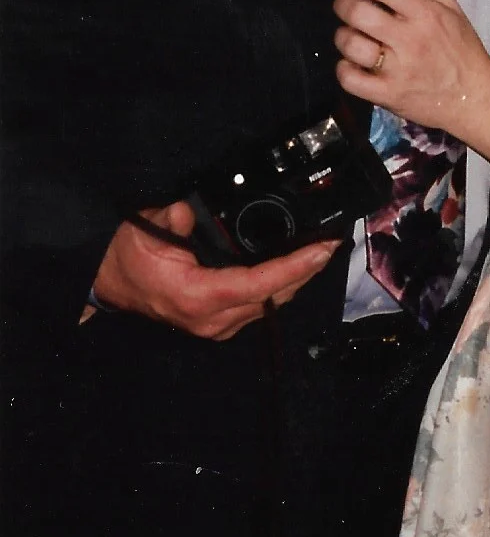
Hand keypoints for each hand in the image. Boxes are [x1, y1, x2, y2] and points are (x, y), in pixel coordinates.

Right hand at [90, 200, 341, 339]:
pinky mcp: (218, 324)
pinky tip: (296, 267)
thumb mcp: (146, 230)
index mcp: (198, 297)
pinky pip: (258, 306)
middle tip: (333, 244)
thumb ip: (173, 218)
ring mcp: (216, 326)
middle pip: (273, 298)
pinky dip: (280, 286)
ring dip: (297, 280)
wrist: (108, 283)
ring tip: (322, 253)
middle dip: (306, 272)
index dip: (294, 268)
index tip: (322, 249)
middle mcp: (212, 319)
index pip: (258, 284)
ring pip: (270, 305)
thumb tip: (190, 210)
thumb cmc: (127, 257)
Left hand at [332, 0, 489, 135]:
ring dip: (343, 35)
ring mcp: (396, 69)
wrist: (474, 97)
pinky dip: (343, 68)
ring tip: (351, 36)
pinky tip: (352, 64)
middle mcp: (408, 39)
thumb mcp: (451, 9)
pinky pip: (349, 78)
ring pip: (349, 44)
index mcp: (425, 14)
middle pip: (357, 13)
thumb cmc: (462, 49)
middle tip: (344, 5)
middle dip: (342, 4)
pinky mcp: (387, 95)